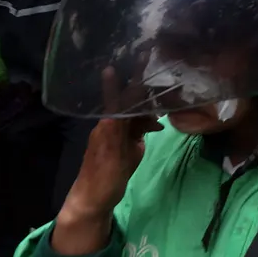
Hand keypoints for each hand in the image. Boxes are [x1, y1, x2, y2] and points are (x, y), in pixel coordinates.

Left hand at [61, 68, 162, 216]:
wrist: (92, 200)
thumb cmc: (105, 179)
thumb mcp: (120, 155)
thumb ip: (129, 133)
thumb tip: (142, 119)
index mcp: (110, 124)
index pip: (124, 95)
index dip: (133, 77)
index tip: (141, 56)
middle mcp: (111, 124)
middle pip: (130, 102)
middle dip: (145, 91)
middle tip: (165, 82)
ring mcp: (115, 134)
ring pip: (134, 115)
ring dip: (148, 111)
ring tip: (165, 109)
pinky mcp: (119, 144)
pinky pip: (134, 127)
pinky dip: (145, 125)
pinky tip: (157, 128)